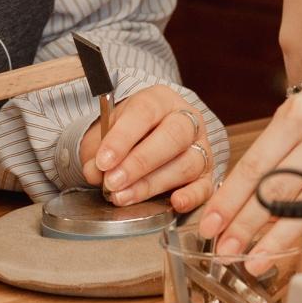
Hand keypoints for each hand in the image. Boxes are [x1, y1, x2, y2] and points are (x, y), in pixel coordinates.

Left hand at [79, 85, 216, 215]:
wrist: (152, 137)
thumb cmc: (129, 133)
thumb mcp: (108, 132)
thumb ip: (98, 149)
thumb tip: (94, 172)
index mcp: (161, 99)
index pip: (144, 112)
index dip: (122, 138)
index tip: (103, 161)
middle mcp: (187, 120)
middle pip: (172, 136)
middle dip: (139, 163)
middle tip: (112, 182)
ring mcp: (201, 147)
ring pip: (186, 164)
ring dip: (152, 184)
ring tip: (123, 197)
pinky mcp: (208, 175)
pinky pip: (205, 187)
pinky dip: (191, 197)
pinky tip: (174, 202)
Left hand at [197, 62, 301, 269]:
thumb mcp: (298, 109)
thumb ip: (274, 146)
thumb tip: (240, 193)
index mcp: (297, 114)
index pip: (254, 166)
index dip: (229, 200)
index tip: (210, 223)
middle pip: (275, 191)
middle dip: (244, 226)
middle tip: (223, 250)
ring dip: (274, 239)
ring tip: (253, 260)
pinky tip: (294, 243)